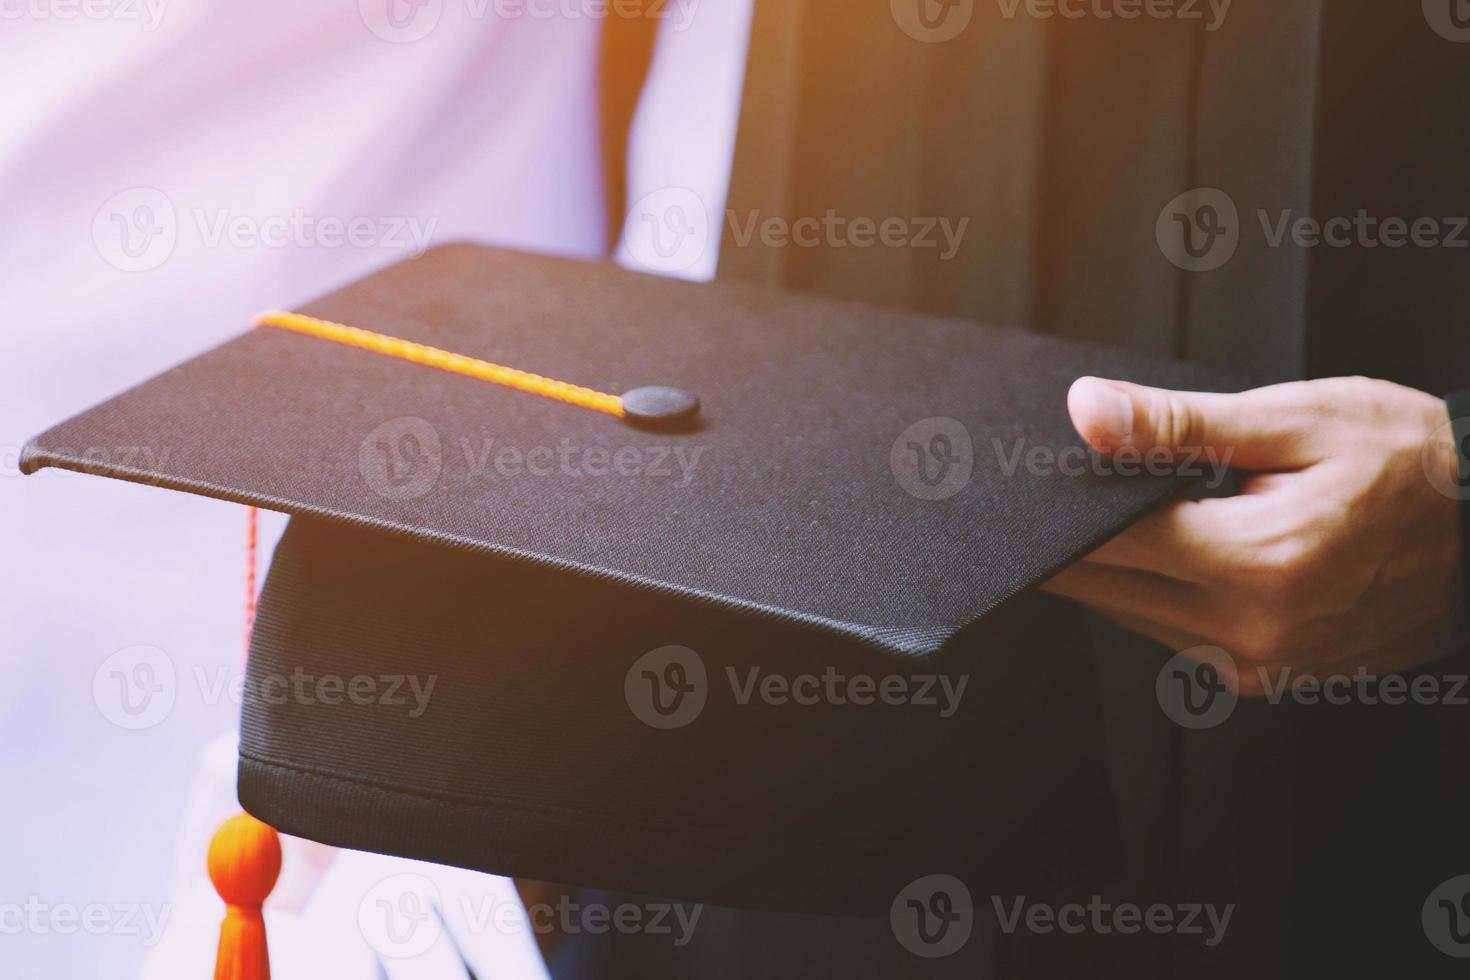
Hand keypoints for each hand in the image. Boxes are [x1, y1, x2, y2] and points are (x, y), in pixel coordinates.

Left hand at [1042, 375, 1465, 695]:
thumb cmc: (1407, 464)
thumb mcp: (1294, 420)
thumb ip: (1177, 424)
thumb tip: (1087, 412)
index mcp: (1254, 561)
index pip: (1106, 541)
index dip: (1062, 508)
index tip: (1037, 483)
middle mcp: (1249, 630)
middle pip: (1107, 586)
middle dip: (1082, 538)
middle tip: (1081, 491)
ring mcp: (1259, 664)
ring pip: (1132, 617)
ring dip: (1118, 571)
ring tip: (1139, 515)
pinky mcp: (1267, 676)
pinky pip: (1175, 638)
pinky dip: (1159, 597)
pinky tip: (1180, 554)